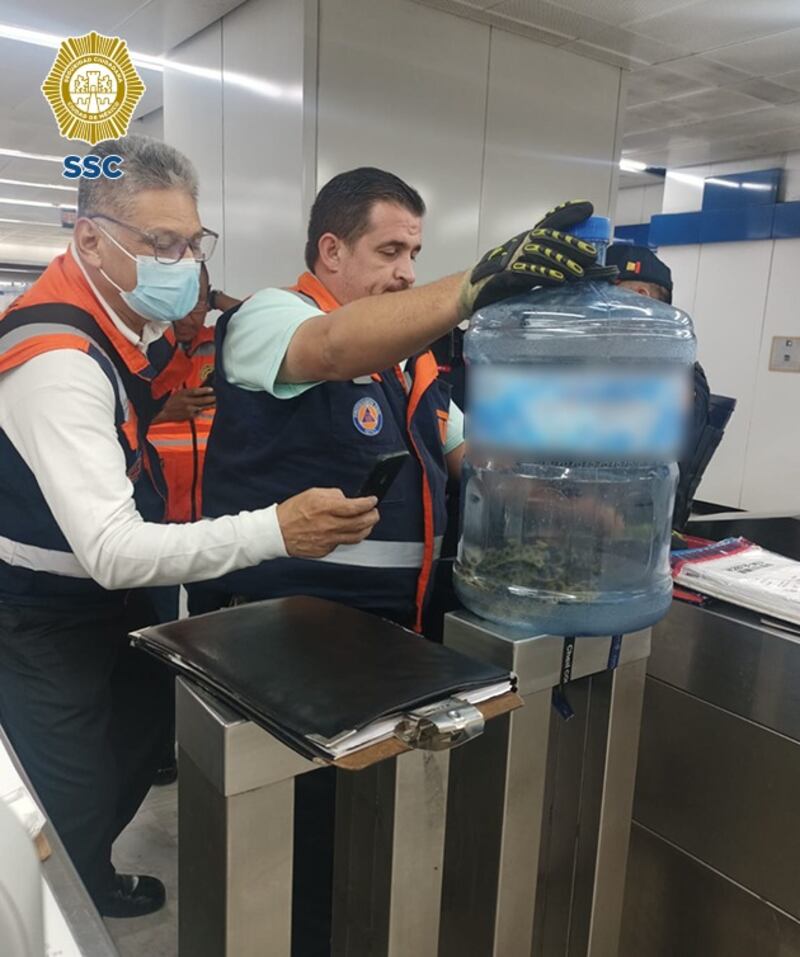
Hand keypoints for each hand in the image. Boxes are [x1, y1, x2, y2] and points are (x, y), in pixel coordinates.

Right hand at [156, 387, 214, 421]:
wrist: (163, 412)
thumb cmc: (172, 401)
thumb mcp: (179, 392)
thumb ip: (190, 392)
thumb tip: (202, 390)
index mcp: (183, 394)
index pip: (195, 391)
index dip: (204, 390)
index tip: (212, 389)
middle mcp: (186, 402)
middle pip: (202, 400)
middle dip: (212, 398)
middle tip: (218, 397)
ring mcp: (189, 410)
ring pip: (203, 407)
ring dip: (211, 405)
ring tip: (218, 403)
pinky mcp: (190, 417)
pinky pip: (200, 414)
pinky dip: (206, 412)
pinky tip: (211, 411)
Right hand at [276, 488, 378, 558]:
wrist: (276, 532)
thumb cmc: (292, 512)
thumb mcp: (313, 494)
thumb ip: (333, 495)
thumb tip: (346, 499)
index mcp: (325, 508)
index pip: (355, 507)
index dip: (368, 503)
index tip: (373, 500)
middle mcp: (329, 525)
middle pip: (361, 523)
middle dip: (373, 516)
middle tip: (374, 512)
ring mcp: (328, 540)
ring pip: (356, 537)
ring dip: (366, 529)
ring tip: (367, 523)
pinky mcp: (325, 550)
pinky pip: (342, 543)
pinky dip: (348, 536)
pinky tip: (346, 531)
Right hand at [459, 200, 599, 317]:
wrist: (474, 290)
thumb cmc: (504, 277)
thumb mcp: (529, 264)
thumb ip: (549, 261)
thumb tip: (579, 264)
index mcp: (526, 239)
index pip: (549, 223)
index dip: (568, 213)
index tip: (588, 208)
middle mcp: (519, 244)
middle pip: (547, 239)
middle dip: (571, 245)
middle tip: (591, 255)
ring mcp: (511, 259)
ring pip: (539, 255)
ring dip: (561, 262)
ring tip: (579, 272)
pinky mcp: (504, 276)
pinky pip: (525, 273)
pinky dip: (542, 276)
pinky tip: (558, 280)